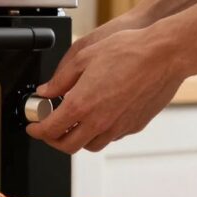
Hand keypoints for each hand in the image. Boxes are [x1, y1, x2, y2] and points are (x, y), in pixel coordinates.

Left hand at [26, 26, 189, 153]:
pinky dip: (99, 133)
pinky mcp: (133, 126)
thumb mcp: (83, 57)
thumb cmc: (127, 51)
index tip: (33, 126)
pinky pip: (111, 137)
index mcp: (81, 105)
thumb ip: (60, 79)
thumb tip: (46, 91)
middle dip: (53, 140)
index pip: (50, 130)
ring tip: (74, 124)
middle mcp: (99, 122)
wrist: (163, 55)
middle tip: (49, 129)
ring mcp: (118, 127)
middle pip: (68, 146)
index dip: (37, 131)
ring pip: (90, 145)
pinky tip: (98, 117)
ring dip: (77, 139)